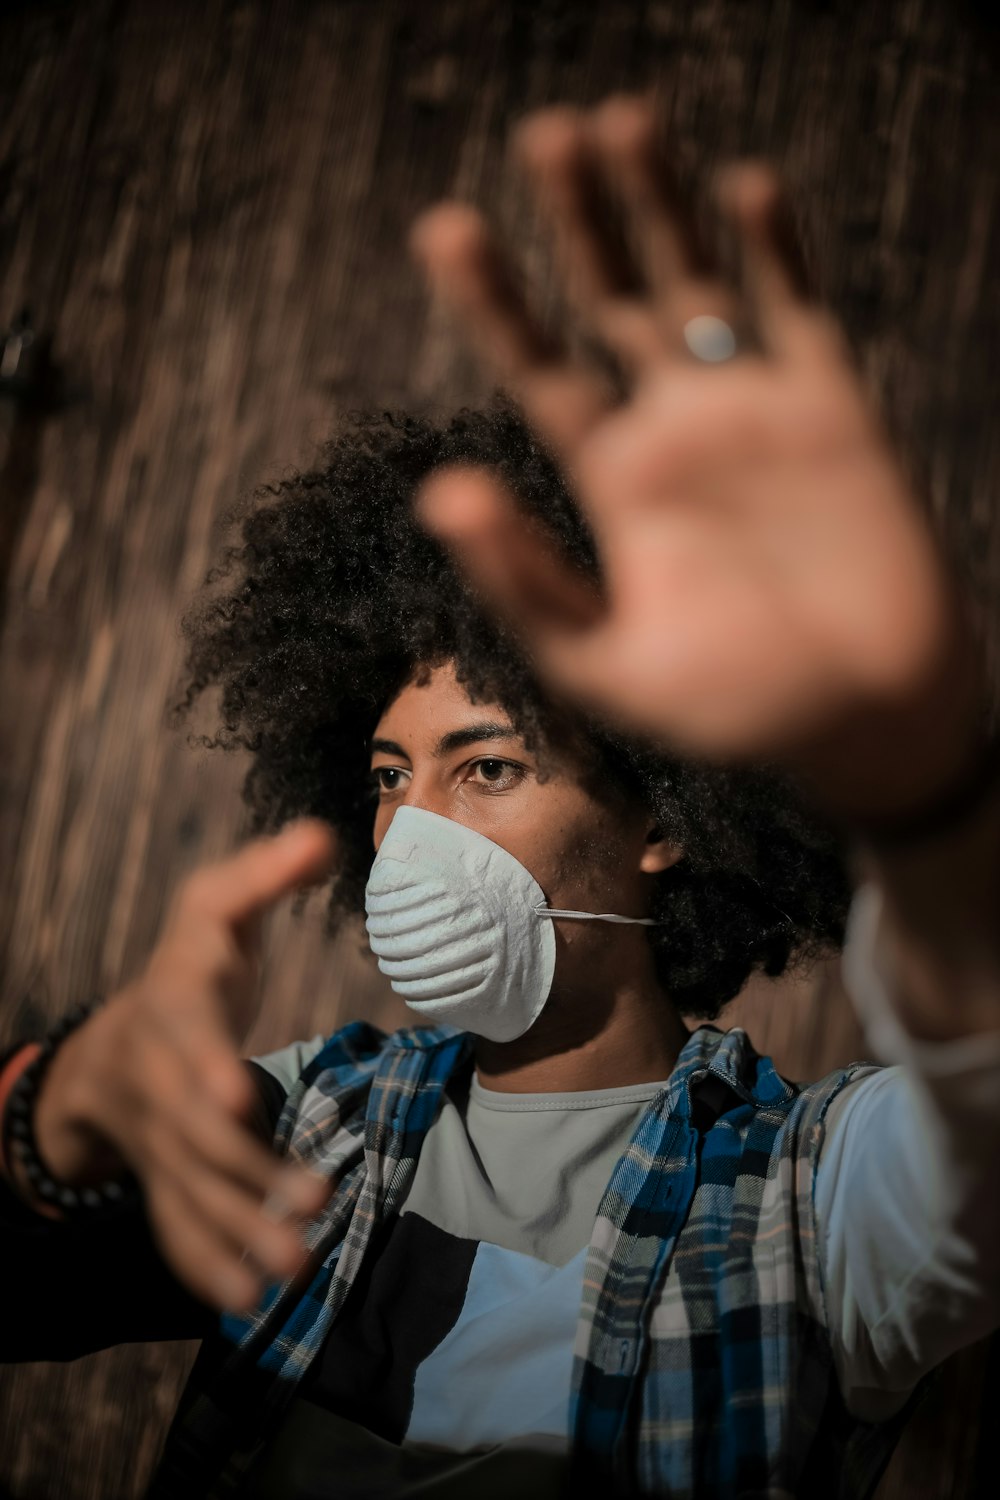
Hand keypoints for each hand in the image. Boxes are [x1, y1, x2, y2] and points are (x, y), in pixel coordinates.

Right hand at [26, 820, 335, 1311]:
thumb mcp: (214, 909)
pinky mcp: (167, 1181)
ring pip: (189, 1193)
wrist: (110, 1048)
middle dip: (245, 1173)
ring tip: (293, 1271)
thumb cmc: (185, 970)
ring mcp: (160, 1141)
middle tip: (309, 1205)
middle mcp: (160, 1084)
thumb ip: (265, 875)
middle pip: (195, 1136)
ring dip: (237, 1234)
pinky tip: (253, 1298)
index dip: (205, 1071)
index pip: (185, 1042)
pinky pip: (176, 1228)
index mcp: (172, 1011)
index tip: (237, 1100)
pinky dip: (208, 1265)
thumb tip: (325, 837)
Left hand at [410, 98, 979, 814]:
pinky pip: (800, 312)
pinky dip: (776, 251)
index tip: (443, 227)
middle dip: (579, 222)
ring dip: (662, 206)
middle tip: (543, 135)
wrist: (865, 724)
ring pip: (700, 284)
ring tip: (621, 121)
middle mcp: (676, 432)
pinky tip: (742, 188)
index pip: (540, 370)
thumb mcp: (606, 663)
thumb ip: (526, 581)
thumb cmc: (734, 712)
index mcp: (614, 482)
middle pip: (614, 301)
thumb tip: (439, 492)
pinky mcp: (833, 412)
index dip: (494, 300)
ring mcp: (754, 414)